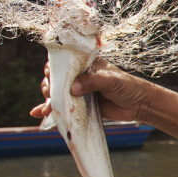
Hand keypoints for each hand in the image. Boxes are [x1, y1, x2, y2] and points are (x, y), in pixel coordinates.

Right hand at [30, 59, 153, 123]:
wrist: (138, 105)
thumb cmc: (127, 86)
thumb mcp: (111, 80)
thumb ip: (92, 81)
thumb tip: (72, 88)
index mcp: (86, 64)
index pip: (64, 62)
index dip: (54, 67)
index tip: (50, 74)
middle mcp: (80, 76)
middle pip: (56, 78)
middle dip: (49, 85)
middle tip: (50, 93)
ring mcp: (78, 91)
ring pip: (56, 93)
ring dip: (48, 99)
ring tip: (47, 107)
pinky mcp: (80, 105)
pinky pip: (62, 107)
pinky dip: (49, 110)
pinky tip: (39, 114)